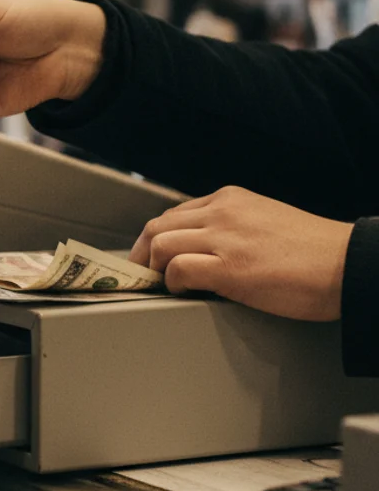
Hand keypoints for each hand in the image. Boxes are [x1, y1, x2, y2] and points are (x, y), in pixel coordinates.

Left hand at [129, 186, 353, 320]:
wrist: (349, 265)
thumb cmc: (312, 252)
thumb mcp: (263, 221)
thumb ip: (230, 226)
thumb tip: (199, 247)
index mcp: (229, 199)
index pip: (173, 214)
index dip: (155, 238)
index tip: (149, 257)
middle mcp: (222, 212)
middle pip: (157, 227)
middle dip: (142, 254)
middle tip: (142, 276)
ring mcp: (224, 238)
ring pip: (161, 245)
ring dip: (153, 269)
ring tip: (161, 286)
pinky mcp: (230, 267)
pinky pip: (178, 270)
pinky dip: (172, 282)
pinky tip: (182, 292)